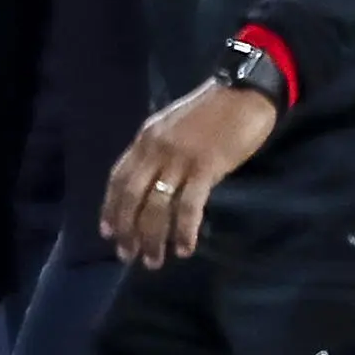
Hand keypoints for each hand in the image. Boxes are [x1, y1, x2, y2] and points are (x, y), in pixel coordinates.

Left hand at [102, 81, 279, 267]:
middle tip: (128, 255)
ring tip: (154, 260)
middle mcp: (156, 149)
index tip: (109, 232)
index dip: (111, 207)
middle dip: (127, 229)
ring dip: (152, 238)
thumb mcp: (175, 126)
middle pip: (131, 196)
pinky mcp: (205, 168)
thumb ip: (161, 150)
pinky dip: (183, 230)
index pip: (119, 178)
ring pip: (156, 206)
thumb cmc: (215, 110)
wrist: (245, 93)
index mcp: (147, 138)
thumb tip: (156, 182)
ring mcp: (179, 159)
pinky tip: (184, 247)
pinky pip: (187, 206)